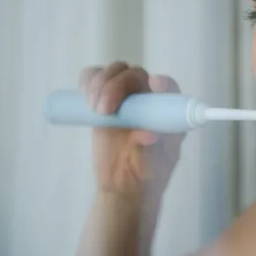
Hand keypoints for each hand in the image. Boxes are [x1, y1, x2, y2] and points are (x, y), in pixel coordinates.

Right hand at [79, 61, 184, 198]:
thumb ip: (152, 150)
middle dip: (117, 85)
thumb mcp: (154, 166)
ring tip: (95, 109)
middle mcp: (149, 98)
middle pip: (135, 74)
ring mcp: (126, 96)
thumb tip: (148, 134)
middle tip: (105, 109)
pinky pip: (94, 78)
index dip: (164, 83)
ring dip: (100, 83)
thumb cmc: (148, 173)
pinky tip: (85, 97)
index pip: (169, 88)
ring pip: (115, 72)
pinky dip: (88, 80)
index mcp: (168, 111)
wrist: (125, 183)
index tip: (154, 84)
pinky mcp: (103, 98)